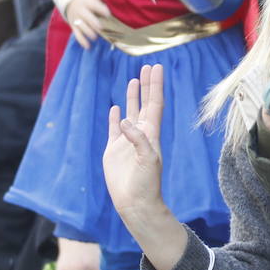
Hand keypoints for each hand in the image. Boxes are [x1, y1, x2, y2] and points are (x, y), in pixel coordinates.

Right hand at [64, 0, 114, 49]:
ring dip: (88, 32)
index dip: (101, 9)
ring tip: (95, 37)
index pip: (94, 5)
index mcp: (87, 2)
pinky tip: (88, 46)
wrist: (69, 2)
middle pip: (87, 18)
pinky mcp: (74, 27)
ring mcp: (77, 20)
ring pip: (82, 27)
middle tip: (101, 27)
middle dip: (94, 23)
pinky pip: (77, 35)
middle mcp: (81, 11)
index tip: (107, 14)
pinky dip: (82, 41)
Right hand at [104, 63, 165, 215]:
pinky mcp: (113, 150)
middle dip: (146, 86)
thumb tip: (124, 119)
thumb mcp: (147, 160)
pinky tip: (116, 107)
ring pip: (130, 113)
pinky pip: (114, 128)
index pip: (154, 104)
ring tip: (133, 80)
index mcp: (151, 134)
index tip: (156, 68)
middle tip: (147, 67)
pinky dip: (115, 117)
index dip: (155, 85)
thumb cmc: (146, 184)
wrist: (135, 203)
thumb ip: (137, 139)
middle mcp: (140, 134)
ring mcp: (126, 141)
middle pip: (144, 103)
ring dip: (132, 97)